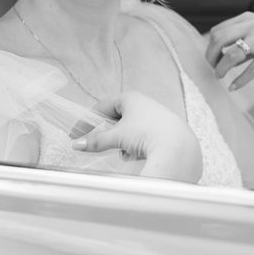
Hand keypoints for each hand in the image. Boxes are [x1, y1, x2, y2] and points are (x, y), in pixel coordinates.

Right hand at [72, 91, 201, 182]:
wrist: (177, 148)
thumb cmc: (145, 134)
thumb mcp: (116, 137)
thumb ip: (96, 141)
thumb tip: (77, 145)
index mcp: (131, 98)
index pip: (103, 106)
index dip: (88, 120)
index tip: (76, 135)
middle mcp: (145, 103)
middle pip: (118, 118)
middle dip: (110, 133)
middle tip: (103, 144)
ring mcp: (157, 117)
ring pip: (132, 130)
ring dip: (125, 142)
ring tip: (126, 153)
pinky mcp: (166, 131)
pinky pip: (144, 137)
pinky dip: (138, 146)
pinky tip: (139, 156)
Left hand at [205, 11, 253, 90]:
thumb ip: (243, 38)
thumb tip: (220, 54)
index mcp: (248, 18)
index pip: (218, 31)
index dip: (211, 46)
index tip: (213, 58)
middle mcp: (253, 25)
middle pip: (218, 39)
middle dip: (211, 56)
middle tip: (213, 68)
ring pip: (231, 55)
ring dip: (221, 69)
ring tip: (221, 77)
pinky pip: (250, 70)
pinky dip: (239, 81)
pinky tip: (234, 87)